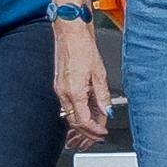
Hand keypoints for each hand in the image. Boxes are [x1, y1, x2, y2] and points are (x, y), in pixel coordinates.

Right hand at [52, 16, 115, 145]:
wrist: (71, 33)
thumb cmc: (83, 47)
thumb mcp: (99, 74)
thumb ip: (103, 96)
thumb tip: (107, 111)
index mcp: (74, 92)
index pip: (83, 121)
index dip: (94, 130)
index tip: (103, 133)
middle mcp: (63, 93)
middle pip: (74, 122)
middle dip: (88, 131)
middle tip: (100, 134)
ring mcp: (59, 89)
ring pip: (70, 115)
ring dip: (83, 122)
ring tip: (96, 123)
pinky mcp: (59, 85)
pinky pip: (67, 105)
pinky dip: (77, 112)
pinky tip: (87, 110)